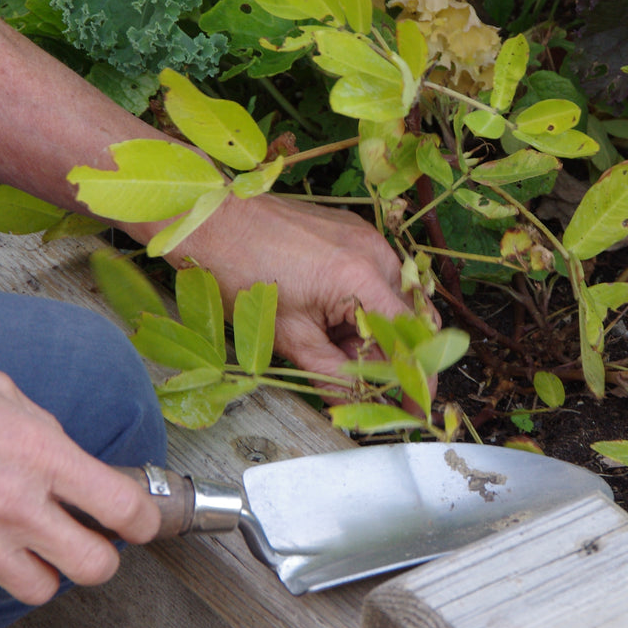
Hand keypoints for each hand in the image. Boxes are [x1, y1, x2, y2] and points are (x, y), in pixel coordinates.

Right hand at [0, 338, 160, 609]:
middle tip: (85, 542)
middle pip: (94, 567)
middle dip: (98, 557)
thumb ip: (48, 435)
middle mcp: (14, 505)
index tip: (138, 524)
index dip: (142, 522)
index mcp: (41, 454)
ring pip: (41, 590)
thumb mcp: (3, 392)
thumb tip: (76, 467)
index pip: (123, 508)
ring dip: (39, 570)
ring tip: (22, 544)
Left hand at [176, 191, 436, 385]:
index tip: (413, 407)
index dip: (417, 377)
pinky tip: (322, 313)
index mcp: (363, 277)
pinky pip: (373, 277)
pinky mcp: (352, 232)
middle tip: (349, 375)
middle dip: (384, 355)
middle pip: (404, 320)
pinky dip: (357, 305)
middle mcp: (375, 252)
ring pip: (388, 301)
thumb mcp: (289, 337)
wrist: (210, 220)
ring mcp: (365, 237)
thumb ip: (333, 374)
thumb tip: (359, 407)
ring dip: (367, 331)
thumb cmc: (240, 272)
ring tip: (322, 338)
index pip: (412, 337)